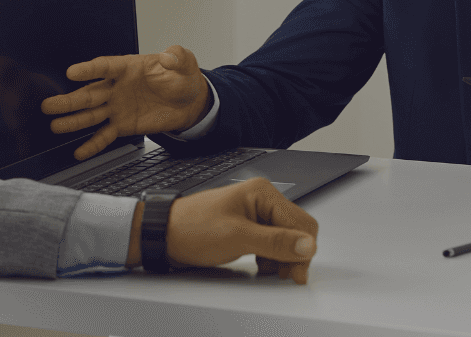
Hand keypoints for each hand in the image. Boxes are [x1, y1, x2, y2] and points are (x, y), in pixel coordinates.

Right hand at [41, 45, 211, 160]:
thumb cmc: (182, 78)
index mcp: (128, 68)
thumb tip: (169, 55)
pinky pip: (105, 135)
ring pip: (91, 114)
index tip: (72, 72)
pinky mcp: (123, 125)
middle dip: (69, 100)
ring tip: (55, 125)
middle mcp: (117, 88)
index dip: (89, 70)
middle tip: (50, 105)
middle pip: (89, 93)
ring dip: (73, 121)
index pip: (105, 67)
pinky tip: (79, 151)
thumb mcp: (184, 62)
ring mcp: (117, 107)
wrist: (189, 102)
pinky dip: (93, 144)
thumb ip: (176, 57)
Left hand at [124, 178, 319, 283]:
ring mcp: (255, 213)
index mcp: (264, 193)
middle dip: (294, 254)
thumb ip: (275, 241)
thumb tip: (306, 245)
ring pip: (285, 239)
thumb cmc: (192, 228)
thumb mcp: (237, 237)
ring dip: (282, 258)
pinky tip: (261, 266)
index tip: (297, 273)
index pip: (302, 222)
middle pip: (296, 230)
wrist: (164, 234)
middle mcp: (262, 200)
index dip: (303, 249)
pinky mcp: (248, 227)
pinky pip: (271, 243)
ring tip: (269, 271)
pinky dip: (271, 257)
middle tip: (286, 276)